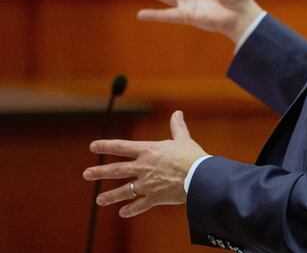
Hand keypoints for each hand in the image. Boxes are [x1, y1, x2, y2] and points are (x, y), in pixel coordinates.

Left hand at [83, 111, 205, 217]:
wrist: (199, 177)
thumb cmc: (192, 156)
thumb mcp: (183, 139)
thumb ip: (177, 127)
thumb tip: (177, 113)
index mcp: (148, 151)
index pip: (122, 147)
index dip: (106, 146)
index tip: (93, 146)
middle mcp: (143, 167)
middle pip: (117, 170)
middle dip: (100, 172)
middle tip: (86, 174)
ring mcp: (147, 184)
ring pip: (123, 190)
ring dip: (110, 195)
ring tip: (99, 200)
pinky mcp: (154, 198)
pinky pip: (139, 205)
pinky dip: (130, 209)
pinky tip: (122, 212)